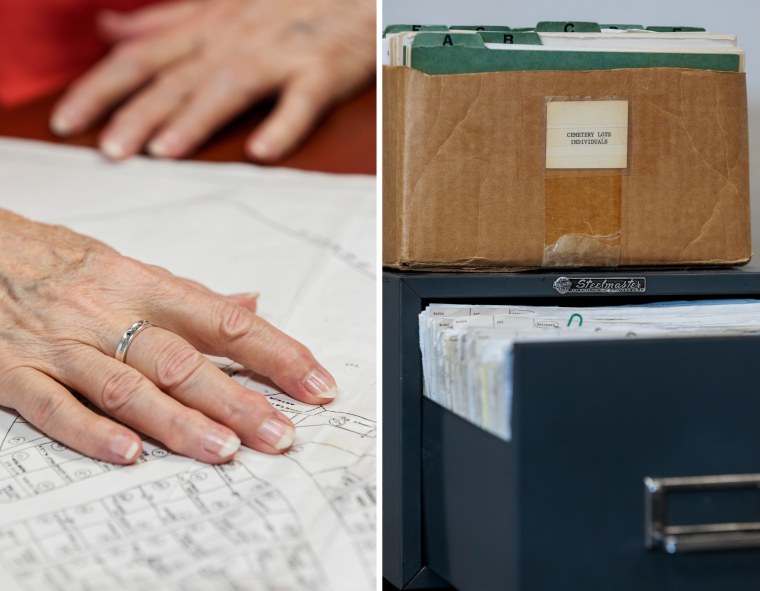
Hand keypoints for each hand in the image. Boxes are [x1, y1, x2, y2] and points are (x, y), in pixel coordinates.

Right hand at [0, 210, 336, 463]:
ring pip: (129, 387)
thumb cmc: (60, 262)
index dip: (277, 353)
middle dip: (238, 400)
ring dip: (179, 422)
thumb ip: (192, 296)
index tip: (316, 383)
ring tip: (226, 450)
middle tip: (281, 434)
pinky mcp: (15, 372)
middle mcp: (111, 315)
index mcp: (147, 287)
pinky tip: (129, 455)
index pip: (227, 323)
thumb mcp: (131, 269)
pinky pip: (55, 405)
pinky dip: (91, 432)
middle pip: (184, 361)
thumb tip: (253, 304)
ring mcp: (64, 346)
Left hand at [49, 0, 375, 161]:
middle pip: (176, 76)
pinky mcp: (322, 71)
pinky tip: (261, 152)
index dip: (100, 89)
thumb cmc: (285, 4)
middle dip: (137, 112)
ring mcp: (278, 54)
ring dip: (197, 117)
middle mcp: (234, 40)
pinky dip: (283, 124)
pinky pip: (302, 100)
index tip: (66, 122)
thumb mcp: (216, 4)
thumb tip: (109, 28)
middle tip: (108, 151)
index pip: (139, 57)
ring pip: (229, 85)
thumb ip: (164, 21)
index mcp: (206, 27)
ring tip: (166, 152)